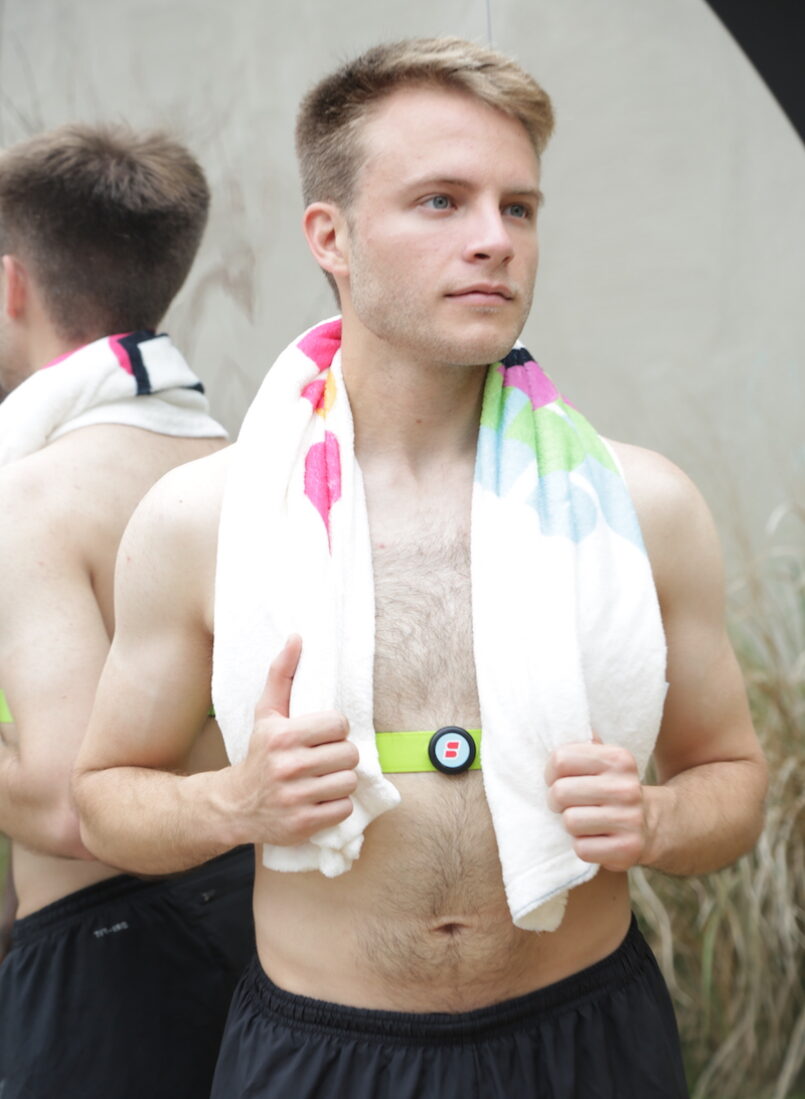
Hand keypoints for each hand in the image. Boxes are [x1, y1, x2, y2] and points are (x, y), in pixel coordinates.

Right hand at [227, 635, 357, 845]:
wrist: (234, 805)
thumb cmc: (258, 754)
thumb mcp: (266, 714)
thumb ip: (282, 675)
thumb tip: (297, 638)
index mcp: (281, 736)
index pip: (339, 724)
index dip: (334, 731)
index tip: (322, 737)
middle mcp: (287, 767)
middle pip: (349, 754)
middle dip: (340, 756)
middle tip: (324, 759)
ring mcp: (295, 798)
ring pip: (349, 782)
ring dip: (340, 781)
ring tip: (322, 779)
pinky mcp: (303, 824)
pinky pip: (343, 808)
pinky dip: (336, 805)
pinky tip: (318, 799)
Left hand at [545, 733, 647, 871]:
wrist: (654, 824)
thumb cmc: (614, 789)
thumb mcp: (606, 761)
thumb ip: (584, 746)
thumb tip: (562, 724)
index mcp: (618, 759)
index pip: (561, 759)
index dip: (551, 772)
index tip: (558, 779)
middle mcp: (626, 787)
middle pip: (560, 792)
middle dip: (556, 800)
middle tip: (567, 803)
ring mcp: (629, 819)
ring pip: (570, 821)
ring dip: (570, 824)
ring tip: (583, 820)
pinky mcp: (627, 849)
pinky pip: (582, 848)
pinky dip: (582, 846)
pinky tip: (595, 838)